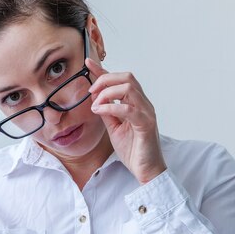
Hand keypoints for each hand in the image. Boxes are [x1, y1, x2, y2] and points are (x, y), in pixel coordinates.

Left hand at [86, 58, 166, 183]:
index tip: (87, 63)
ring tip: (96, 106)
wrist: (146, 170)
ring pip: (129, 88)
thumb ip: (107, 112)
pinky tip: (100, 112)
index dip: (103, 70)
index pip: (120, 80)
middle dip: (105, 80)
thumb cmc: (133, 149)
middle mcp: (143, 104)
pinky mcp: (146, 124)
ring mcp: (147, 112)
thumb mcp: (114, 127)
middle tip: (91, 92)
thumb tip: (95, 99)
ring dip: (107, 93)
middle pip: (126, 77)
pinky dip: (111, 107)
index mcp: (136, 103)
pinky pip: (128, 109)